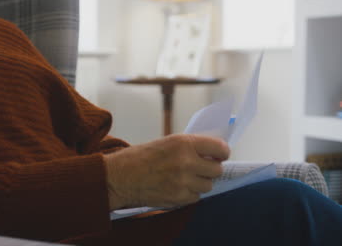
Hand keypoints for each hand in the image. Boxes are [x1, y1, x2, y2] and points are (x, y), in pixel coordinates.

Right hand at [104, 134, 229, 209]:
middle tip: (202, 167)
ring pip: (208, 185)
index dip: (222, 152)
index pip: (219, 148)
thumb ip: (189, 147)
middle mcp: (186, 162)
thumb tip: (213, 153)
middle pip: (217, 169)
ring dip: (200, 182)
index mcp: (183, 143)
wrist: (119, 176)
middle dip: (211, 169)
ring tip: (185, 178)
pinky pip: (196, 197)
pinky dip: (189, 194)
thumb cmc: (140, 157)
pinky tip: (176, 187)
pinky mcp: (178, 198)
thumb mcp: (166, 143)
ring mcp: (183, 182)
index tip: (220, 155)